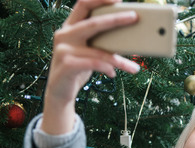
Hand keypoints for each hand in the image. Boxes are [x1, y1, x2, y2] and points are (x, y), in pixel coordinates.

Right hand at [42, 0, 140, 133]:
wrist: (59, 92)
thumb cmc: (79, 69)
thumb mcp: (88, 52)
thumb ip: (99, 41)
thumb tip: (128, 36)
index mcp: (69, 27)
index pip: (83, 4)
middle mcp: (64, 35)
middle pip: (93, 22)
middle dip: (116, 19)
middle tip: (135, 17)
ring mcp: (63, 49)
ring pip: (98, 51)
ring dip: (120, 60)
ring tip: (134, 67)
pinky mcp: (66, 65)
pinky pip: (94, 64)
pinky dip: (107, 68)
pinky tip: (113, 74)